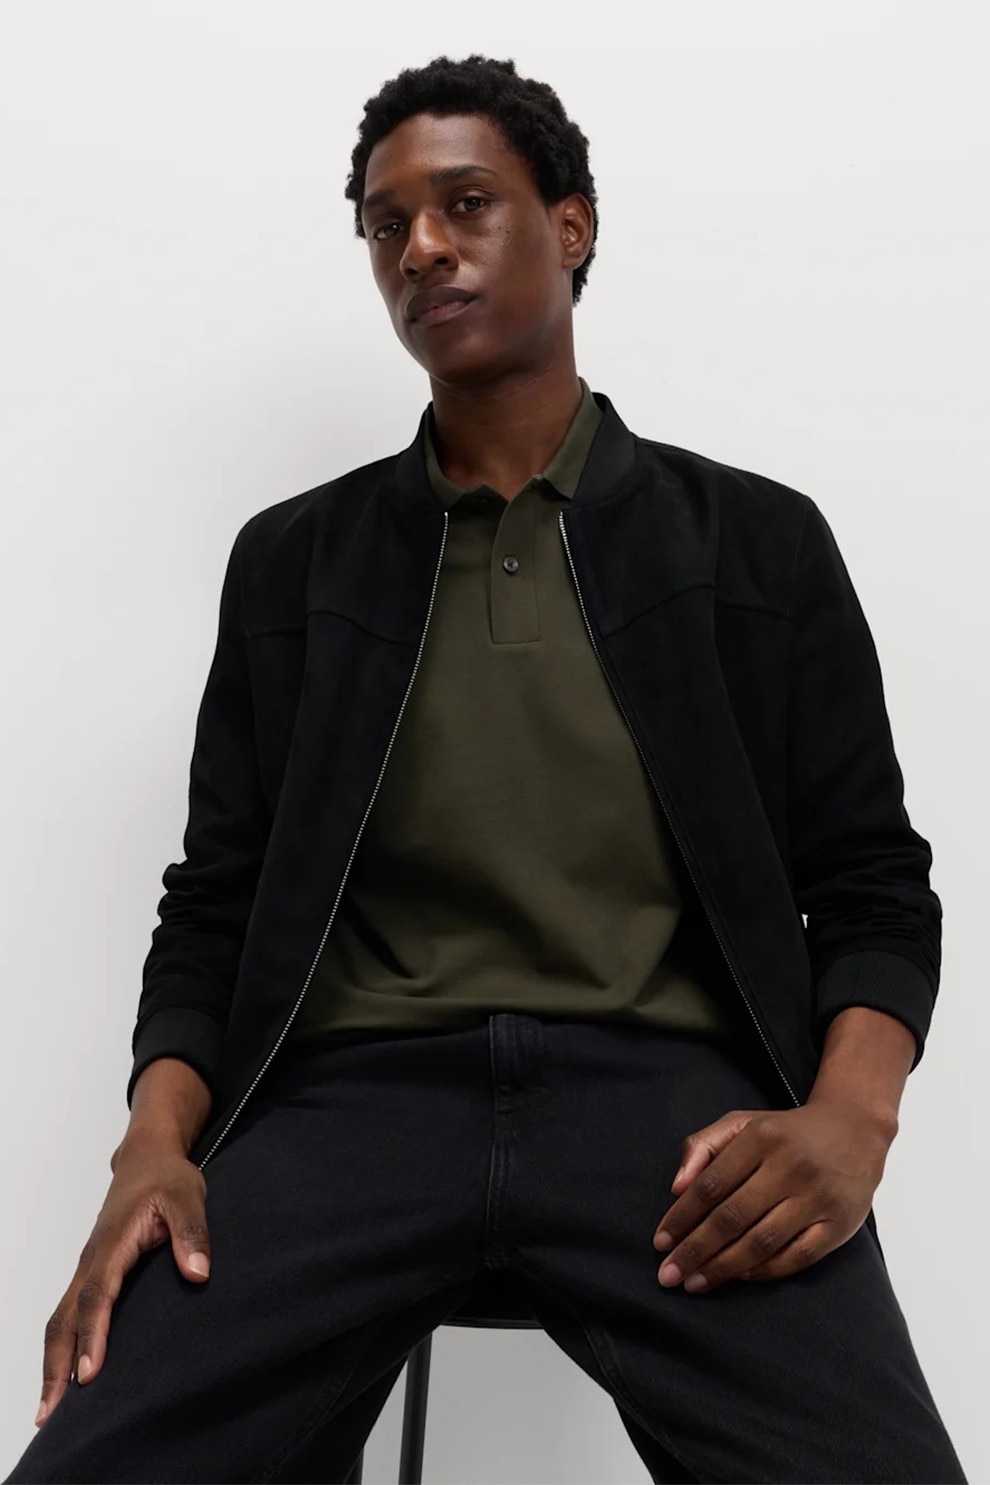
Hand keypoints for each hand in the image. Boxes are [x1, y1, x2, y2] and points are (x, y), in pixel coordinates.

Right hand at [34, 1134, 210, 1429]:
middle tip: (50, 1414)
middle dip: (55, 1366)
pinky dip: (64, 1345)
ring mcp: (88, 1267)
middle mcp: (91, 1259)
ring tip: (50, 1411)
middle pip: (64, 1318)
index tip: (89, 1374)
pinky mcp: (92, 1273)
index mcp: (112, 1242)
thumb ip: (192, 1233)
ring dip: (53, 1362)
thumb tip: (198, 1274)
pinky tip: (68, 1375)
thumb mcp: (188, 1196)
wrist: (146, 1157)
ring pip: (61, 1319)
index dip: (92, 1335)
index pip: (97, 1296)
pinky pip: (71, 1314)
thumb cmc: (166, 1177)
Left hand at [651, 1099, 893, 1293]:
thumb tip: (677, 1188)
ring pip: (761, 1242)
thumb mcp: (742, 1123)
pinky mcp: (839, 1225)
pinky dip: (763, 1271)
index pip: (711, 1184)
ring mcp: (817, 1198)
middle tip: (669, 1274)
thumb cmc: (785, 1132)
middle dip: (695, 1250)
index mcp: (761, 1137)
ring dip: (723, 1268)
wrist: (856, 1130)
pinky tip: (738, 1276)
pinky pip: (795, 1258)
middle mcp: (790, 1167)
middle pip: (732, 1217)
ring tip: (695, 1282)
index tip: (660, 1242)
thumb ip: (703, 1146)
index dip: (681, 1217)